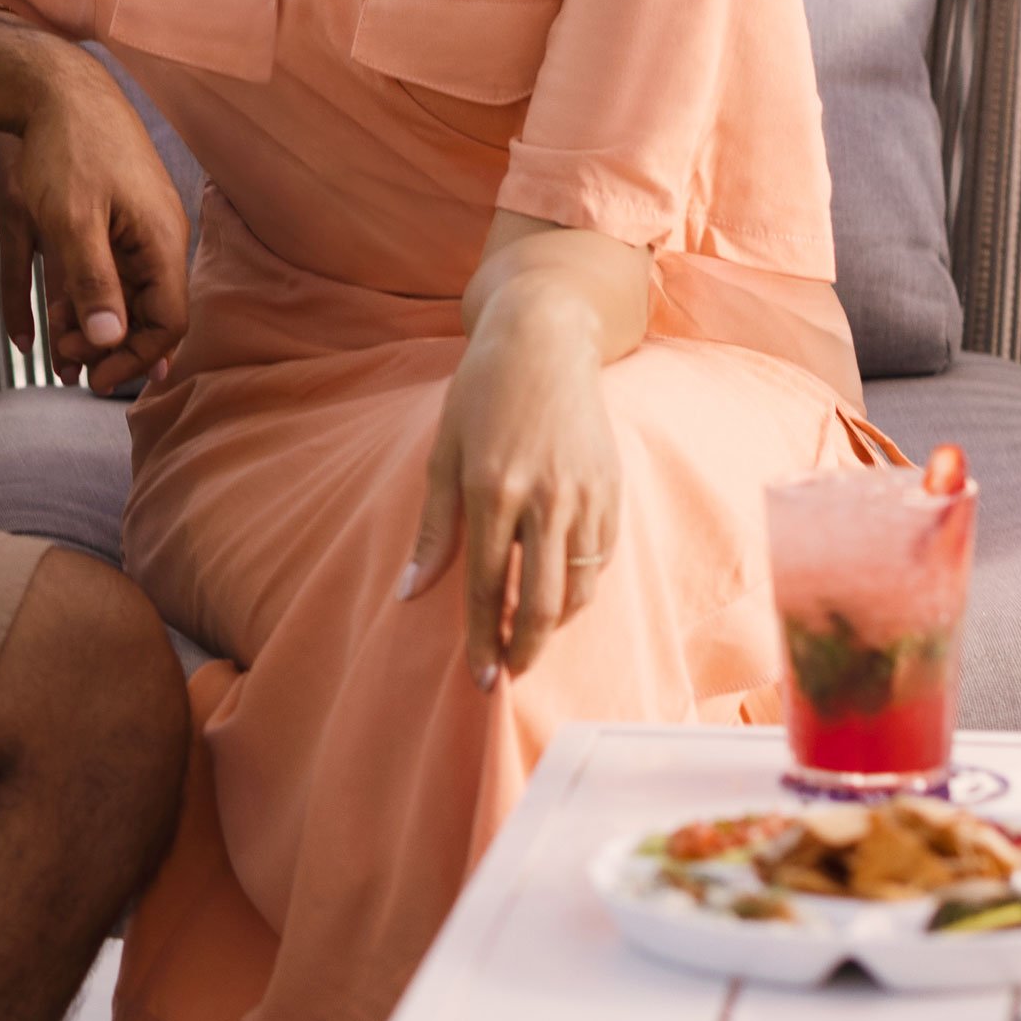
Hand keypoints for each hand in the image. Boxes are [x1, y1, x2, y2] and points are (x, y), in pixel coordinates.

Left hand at [0, 41, 190, 394]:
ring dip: (83, 326)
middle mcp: (150, 236)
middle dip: (106, 345)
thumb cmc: (68, 144)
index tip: (95, 376)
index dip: (136, 356)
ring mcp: (124, 225)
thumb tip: (111, 342)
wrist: (49, 82)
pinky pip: (81, 271)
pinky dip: (58, 299)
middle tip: (64, 362)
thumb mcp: (73, 221)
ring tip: (51, 348)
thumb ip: (92, 284)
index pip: (168, 320)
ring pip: (112, 294)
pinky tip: (30, 329)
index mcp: (160, 239)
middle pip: (141, 311)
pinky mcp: (95, 216)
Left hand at [401, 284, 624, 689]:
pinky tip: (558, 597)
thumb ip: (433, 529)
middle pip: (541, 602)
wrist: (545, 342)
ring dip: (554, 626)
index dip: (483, 639)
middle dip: (524, 649)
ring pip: (578, 588)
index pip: (488, 586)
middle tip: (508, 674)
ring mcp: (585, 495)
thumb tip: (409, 591)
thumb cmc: (483, 395)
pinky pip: (599, 560)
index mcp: (493, 489)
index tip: (480, 678)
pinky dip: (580, 589)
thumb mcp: (444, 454)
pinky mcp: (612, 490)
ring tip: (529, 640)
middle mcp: (545, 498)